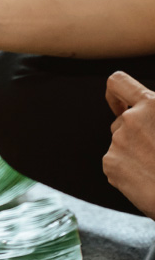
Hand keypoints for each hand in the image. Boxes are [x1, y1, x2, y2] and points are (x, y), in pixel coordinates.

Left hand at [104, 72, 154, 218]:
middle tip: (154, 147)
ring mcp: (116, 142)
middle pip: (121, 120)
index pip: (118, 83)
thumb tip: (147, 108)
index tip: (119, 102)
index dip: (115, 92)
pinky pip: (115, 161)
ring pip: (120, 142)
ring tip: (154, 164)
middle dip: (134, 130)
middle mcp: (129, 120)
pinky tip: (145, 175)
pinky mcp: (109, 163)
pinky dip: (127, 167)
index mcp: (152, 105)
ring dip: (133, 150)